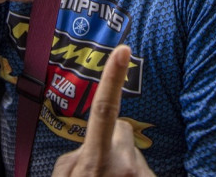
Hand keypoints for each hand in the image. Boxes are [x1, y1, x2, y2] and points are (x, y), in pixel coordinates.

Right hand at [51, 45, 154, 176]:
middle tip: (98, 168)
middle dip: (113, 140)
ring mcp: (141, 176)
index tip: (123, 50)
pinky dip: (132, 175)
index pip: (104, 111)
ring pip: (134, 154)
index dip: (113, 79)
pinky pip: (144, 170)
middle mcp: (123, 167)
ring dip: (122, 165)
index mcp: (95, 162)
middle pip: (123, 129)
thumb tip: (87, 145)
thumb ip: (71, 158)